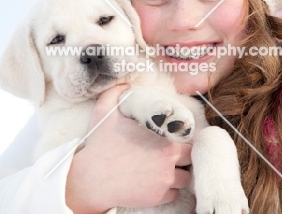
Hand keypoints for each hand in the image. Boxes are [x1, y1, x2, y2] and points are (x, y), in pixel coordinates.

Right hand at [66, 84, 191, 213]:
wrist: (91, 179)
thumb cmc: (100, 145)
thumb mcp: (105, 112)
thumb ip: (117, 93)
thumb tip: (126, 84)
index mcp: (165, 138)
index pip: (188, 138)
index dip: (181, 139)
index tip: (172, 140)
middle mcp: (169, 159)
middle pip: (190, 159)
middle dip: (182, 158)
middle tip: (168, 155)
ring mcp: (165, 181)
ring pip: (185, 178)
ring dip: (177, 175)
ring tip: (162, 170)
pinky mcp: (158, 197)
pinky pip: (174, 194)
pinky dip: (167, 190)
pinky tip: (154, 183)